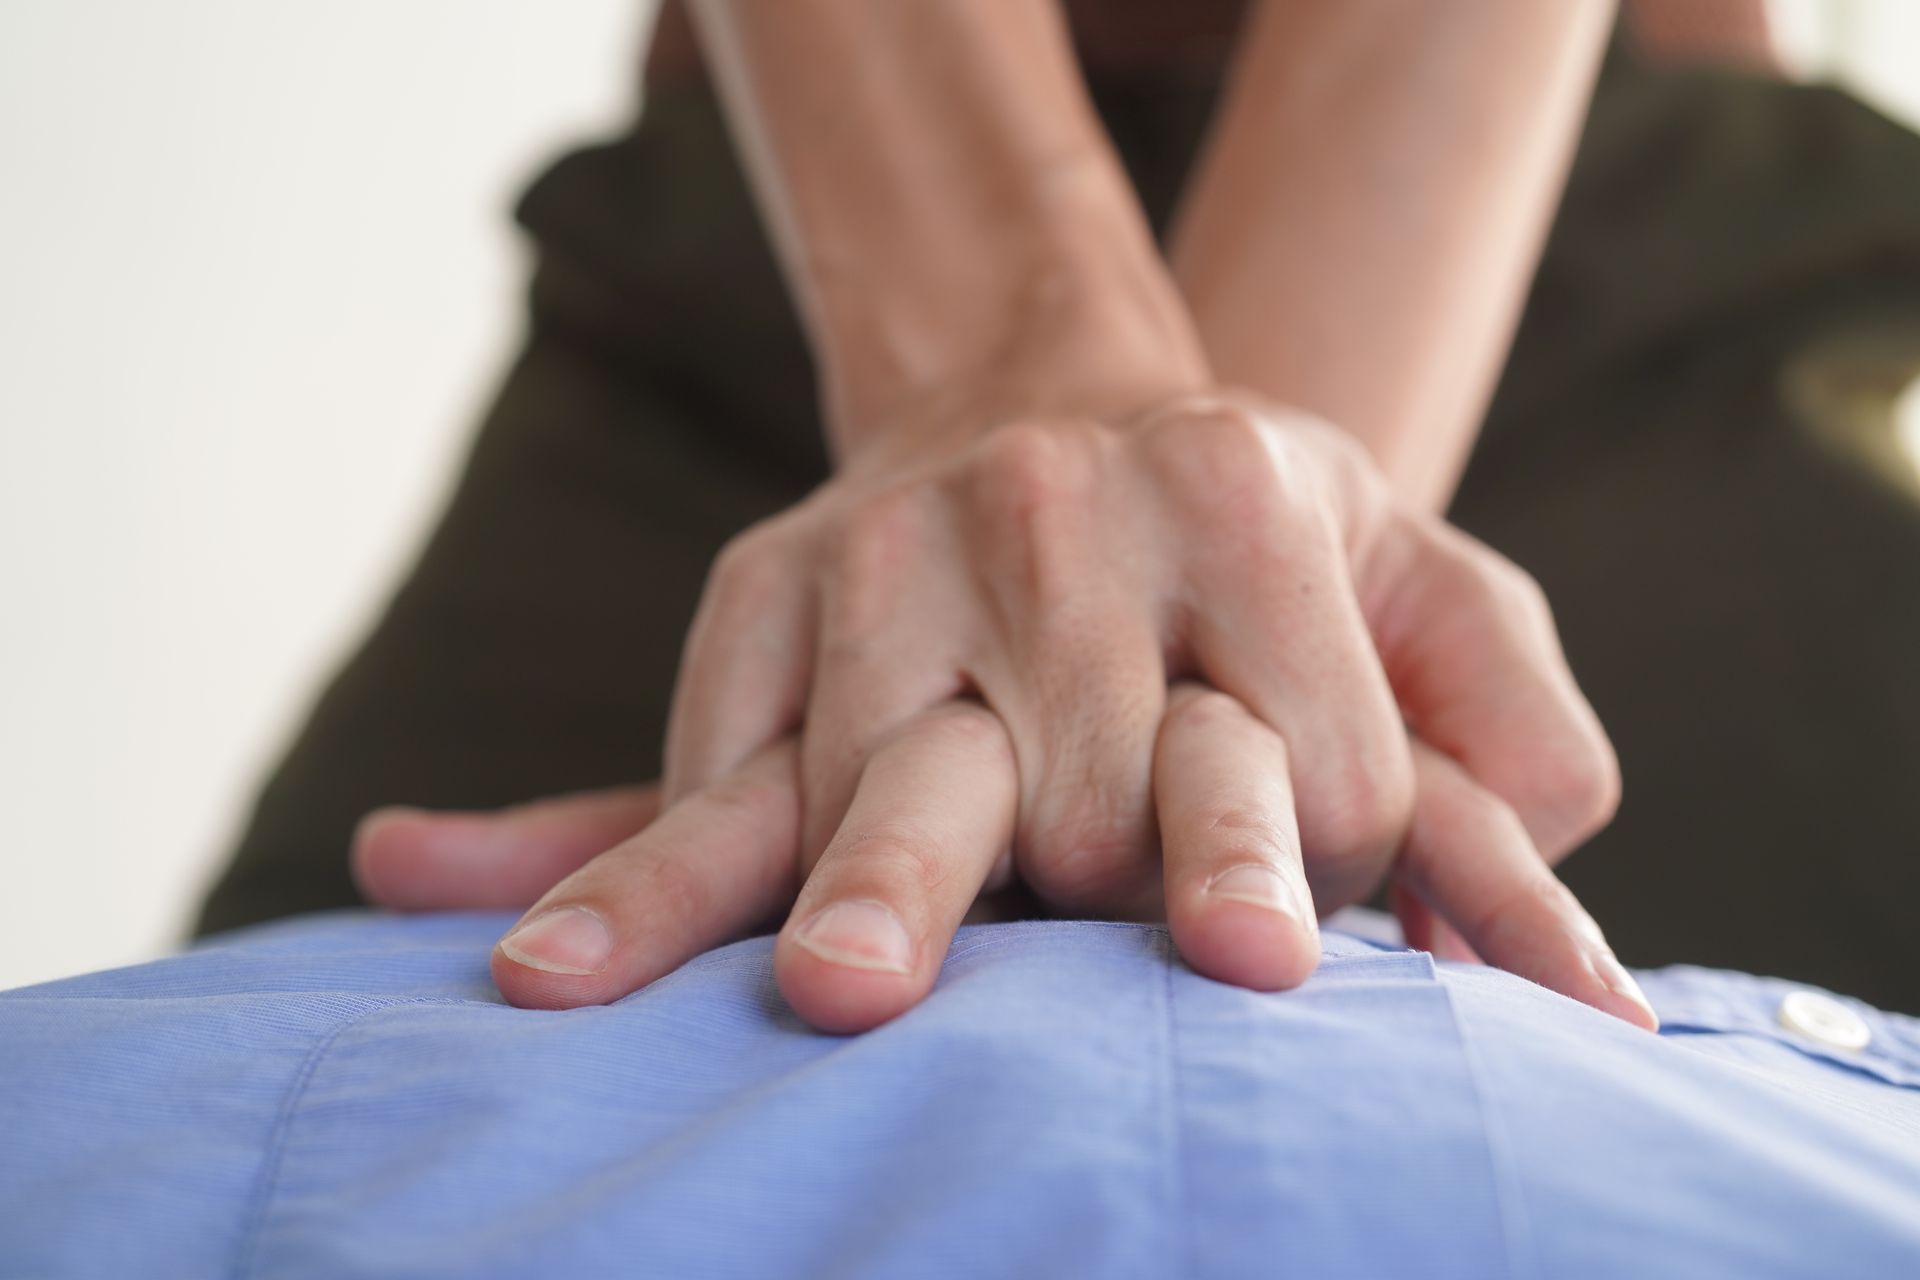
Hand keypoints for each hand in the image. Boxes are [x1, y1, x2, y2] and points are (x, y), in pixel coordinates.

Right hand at [355, 390, 1654, 1031]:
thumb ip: (1512, 748)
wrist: (1051, 405)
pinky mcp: (762, 600)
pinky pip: (708, 774)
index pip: (1313, 776)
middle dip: (1125, 885)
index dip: (1321, 886)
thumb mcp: (1426, 590)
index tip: (1297, 954)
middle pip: (1095, 775)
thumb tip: (1592, 989)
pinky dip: (636, 886)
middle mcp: (1056, 524)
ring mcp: (891, 565)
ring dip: (880, 900)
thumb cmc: (1259, 545)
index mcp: (1248, 502)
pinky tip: (550, 965)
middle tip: (1199, 969)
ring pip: (886, 784)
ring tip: (839, 994)